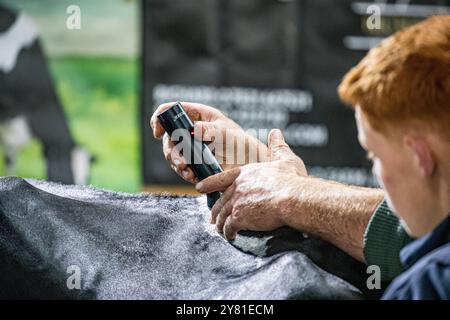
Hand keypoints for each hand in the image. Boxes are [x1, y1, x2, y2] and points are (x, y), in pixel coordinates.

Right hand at [150, 101, 268, 183]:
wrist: (247, 163)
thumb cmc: (239, 141)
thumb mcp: (227, 132)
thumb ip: (212, 130)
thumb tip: (195, 129)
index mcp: (195, 115)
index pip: (169, 110)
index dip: (159, 119)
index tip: (157, 131)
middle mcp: (188, 130)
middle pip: (168, 137)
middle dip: (170, 151)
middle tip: (181, 162)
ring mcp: (189, 147)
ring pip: (173, 154)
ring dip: (177, 164)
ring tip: (188, 172)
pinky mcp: (192, 162)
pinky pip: (182, 167)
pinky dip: (184, 173)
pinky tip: (193, 176)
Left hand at [195, 129, 306, 239]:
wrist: (293, 199)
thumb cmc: (292, 180)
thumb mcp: (285, 159)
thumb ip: (278, 147)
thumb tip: (276, 133)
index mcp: (245, 173)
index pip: (222, 178)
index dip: (210, 183)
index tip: (200, 187)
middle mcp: (237, 186)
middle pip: (221, 200)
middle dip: (216, 210)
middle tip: (213, 218)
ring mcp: (236, 202)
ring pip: (222, 215)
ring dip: (220, 224)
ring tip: (221, 230)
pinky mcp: (239, 218)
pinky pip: (229, 227)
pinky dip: (228, 233)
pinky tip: (231, 236)